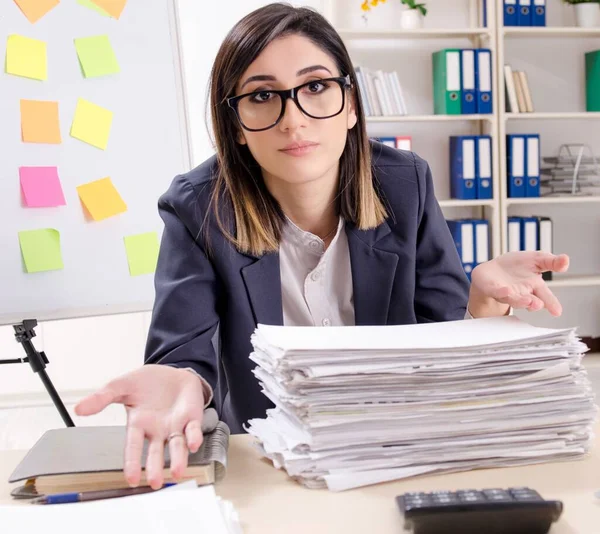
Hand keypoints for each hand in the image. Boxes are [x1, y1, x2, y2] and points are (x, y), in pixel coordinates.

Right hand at [74, 365, 204, 488]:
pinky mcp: (192, 417)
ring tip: (177, 472)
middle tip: (155, 483)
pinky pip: (193, 429)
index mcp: (138, 424)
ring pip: (177, 446)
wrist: (171, 372)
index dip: (132, 462)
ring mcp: (175, 425)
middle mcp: (157, 430)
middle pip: (156, 452)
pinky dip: (194, 436)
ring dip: (178, 458)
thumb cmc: (146, 383)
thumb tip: (78, 408)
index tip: (131, 479)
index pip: (133, 446)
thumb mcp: (121, 386)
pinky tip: (193, 444)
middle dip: (155, 467)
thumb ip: (102, 397)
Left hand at [468, 251, 568, 317]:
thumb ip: (551, 261)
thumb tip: (566, 260)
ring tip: (527, 301)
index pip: (545, 296)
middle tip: (538, 304)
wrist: (492, 270)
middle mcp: (522, 293)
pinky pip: (497, 292)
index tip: (557, 311)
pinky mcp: (492, 289)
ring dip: (520, 301)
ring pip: (514, 299)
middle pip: (530, 301)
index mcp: (534, 286)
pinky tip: (506, 290)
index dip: (552, 303)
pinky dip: (501, 292)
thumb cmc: (515, 267)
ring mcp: (507, 293)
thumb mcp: (537, 259)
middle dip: (534, 303)